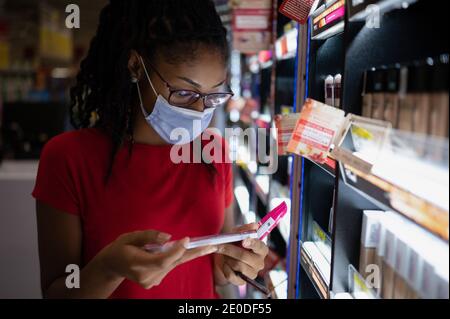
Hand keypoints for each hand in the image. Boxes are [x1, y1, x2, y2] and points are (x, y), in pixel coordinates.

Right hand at [95, 230, 217, 288]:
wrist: (112, 266)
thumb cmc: (120, 248)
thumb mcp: (130, 237)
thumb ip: (149, 236)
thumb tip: (168, 237)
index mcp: (137, 264)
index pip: (162, 260)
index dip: (176, 251)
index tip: (187, 239)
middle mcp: (146, 276)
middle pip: (174, 263)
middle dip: (194, 253)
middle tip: (212, 246)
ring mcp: (151, 281)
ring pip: (174, 264)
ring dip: (189, 254)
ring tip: (209, 246)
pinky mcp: (155, 281)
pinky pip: (170, 266)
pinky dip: (179, 257)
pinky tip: (189, 249)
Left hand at [214, 223, 268, 285]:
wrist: (222, 259)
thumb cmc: (232, 244)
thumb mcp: (236, 234)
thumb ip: (244, 229)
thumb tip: (254, 225)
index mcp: (261, 249)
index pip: (259, 246)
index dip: (252, 243)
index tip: (244, 241)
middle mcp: (259, 262)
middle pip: (244, 256)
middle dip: (229, 249)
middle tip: (219, 245)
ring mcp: (252, 273)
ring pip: (237, 265)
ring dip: (227, 258)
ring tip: (225, 255)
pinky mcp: (242, 281)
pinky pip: (231, 275)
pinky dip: (225, 268)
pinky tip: (225, 264)